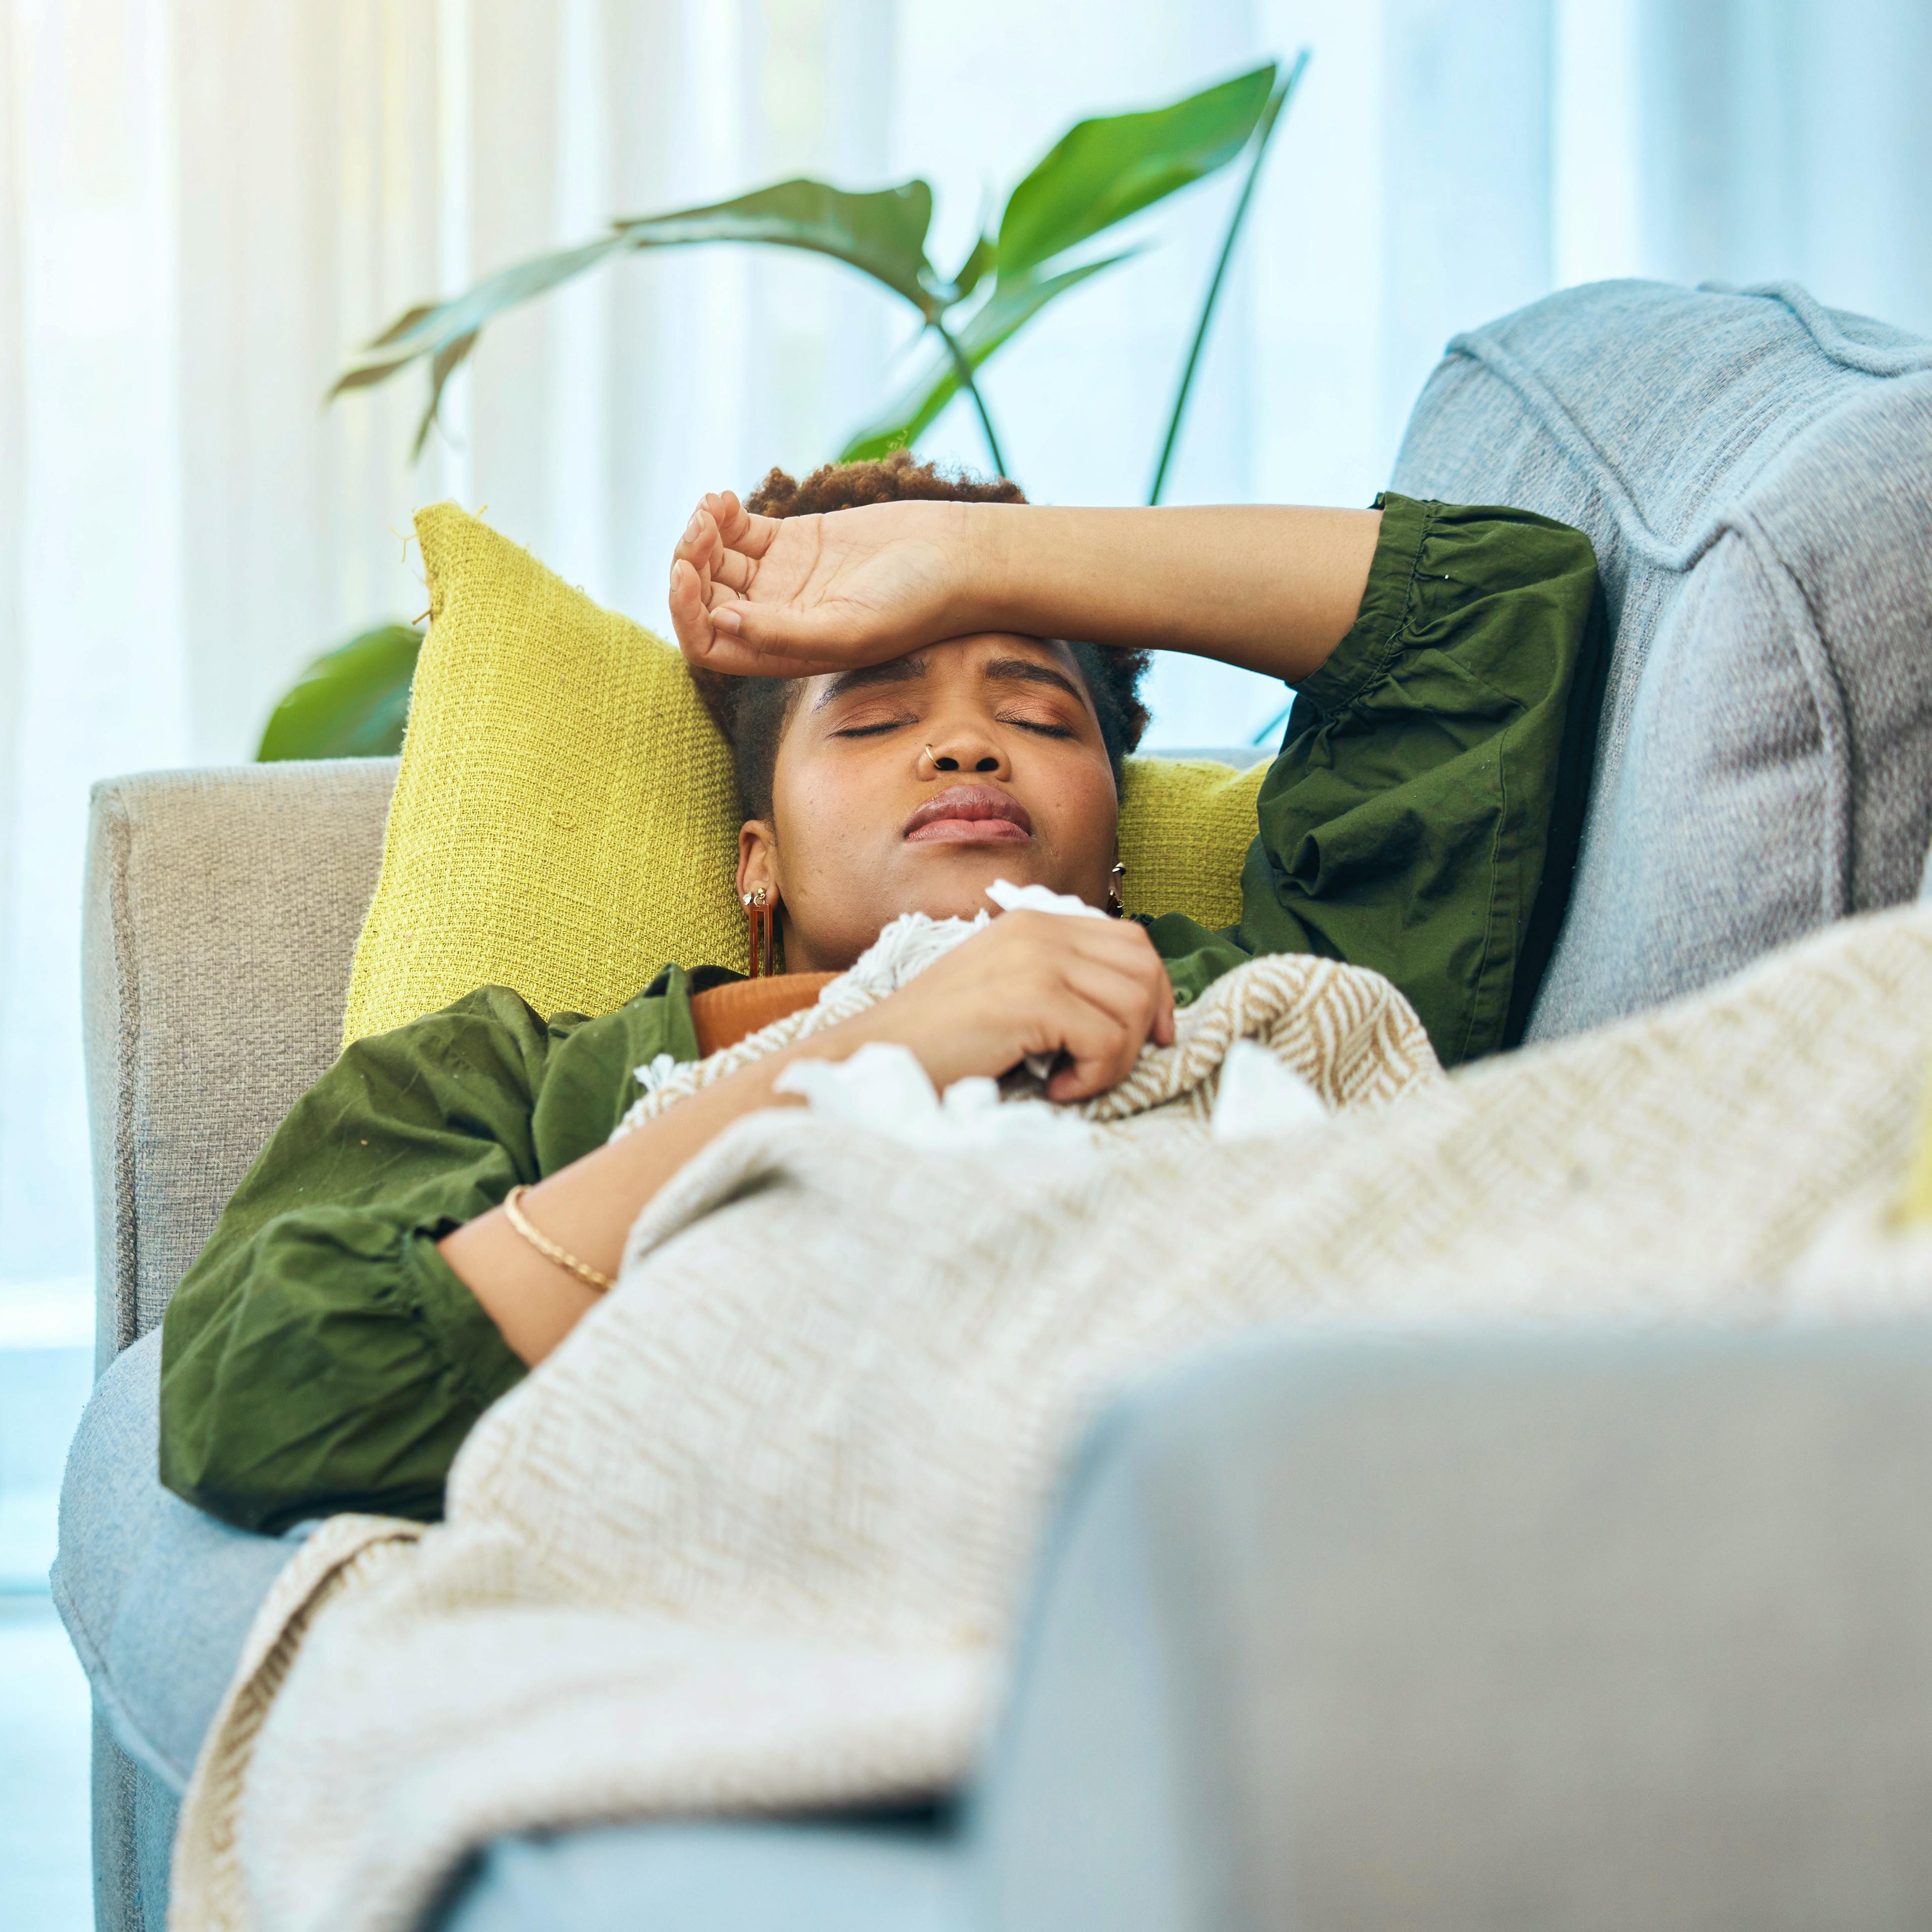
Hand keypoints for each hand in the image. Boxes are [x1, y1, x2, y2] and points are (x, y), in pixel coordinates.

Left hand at [668, 489, 989, 677]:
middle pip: (704, 600)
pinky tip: (723, 499)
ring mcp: (782, 580)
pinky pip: (738, 531)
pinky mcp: (793, 541)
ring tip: (712, 507)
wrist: (959, 558)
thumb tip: (721, 623)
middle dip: (688, 564)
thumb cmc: (916, 604)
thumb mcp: (851, 629)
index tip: (685, 572)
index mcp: (783, 654)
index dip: (685, 613)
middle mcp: (776, 621)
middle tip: (700, 529)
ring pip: (715, 562)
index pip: (710, 645)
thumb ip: (784, 635)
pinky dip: (721, 515)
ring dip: (701, 534)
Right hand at [812, 910, 1175, 1102]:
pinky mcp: (1032, 998)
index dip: (1155, 991)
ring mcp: (1036, 960)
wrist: (875, 1058)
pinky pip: (1107, 1039)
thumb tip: (1131, 1011)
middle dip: (1144, 1028)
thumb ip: (1057, 984)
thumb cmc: (936, 1042)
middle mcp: (1039, 930)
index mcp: (1033, 924)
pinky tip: (1057, 1089)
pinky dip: (1095, 1076)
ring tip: (1073, 1080)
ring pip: (1133, 1005)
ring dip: (1117, 1059)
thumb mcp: (1004, 992)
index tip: (1148, 1038)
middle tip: (1109, 1067)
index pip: (1131, 941)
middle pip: (1143, 968)